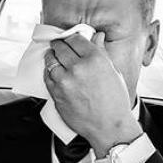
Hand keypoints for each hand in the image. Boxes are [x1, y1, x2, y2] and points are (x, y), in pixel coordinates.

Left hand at [43, 32, 141, 152]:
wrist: (109, 126)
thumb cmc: (115, 101)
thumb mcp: (114, 72)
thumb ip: (102, 52)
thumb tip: (98, 36)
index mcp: (95, 59)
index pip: (75, 39)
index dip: (72, 38)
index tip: (70, 40)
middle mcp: (78, 67)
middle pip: (61, 47)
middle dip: (59, 45)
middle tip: (59, 46)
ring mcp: (65, 81)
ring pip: (50, 60)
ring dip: (52, 57)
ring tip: (55, 58)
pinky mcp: (56, 93)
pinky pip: (47, 76)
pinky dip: (49, 72)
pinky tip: (54, 73)